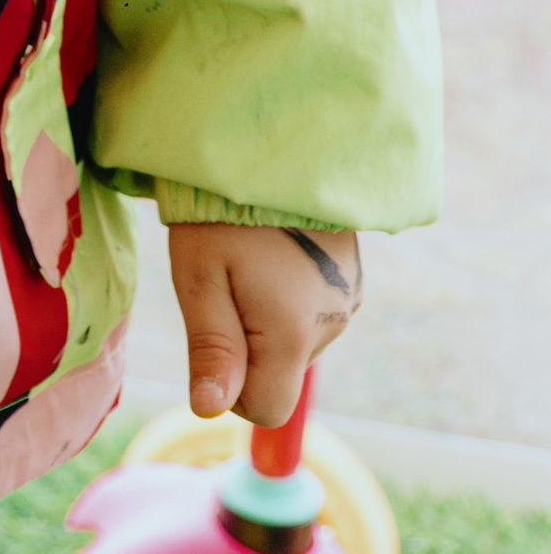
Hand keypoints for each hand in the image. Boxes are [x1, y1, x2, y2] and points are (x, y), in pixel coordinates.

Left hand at [167, 220, 361, 426]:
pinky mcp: (354, 280)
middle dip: (247, 346)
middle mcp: (333, 325)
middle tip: (226, 279)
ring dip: (268, 320)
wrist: (272, 143)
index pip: (265, 408)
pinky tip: (276, 253)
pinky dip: (289, 300)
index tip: (211, 331)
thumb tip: (208, 409)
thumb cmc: (222, 210)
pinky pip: (313, 316)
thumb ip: (211, 347)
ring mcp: (349, 301)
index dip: (230, 386)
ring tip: (251, 258)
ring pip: (295, 344)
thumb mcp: (200, 275)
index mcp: (294, 333)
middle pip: (279, 374)